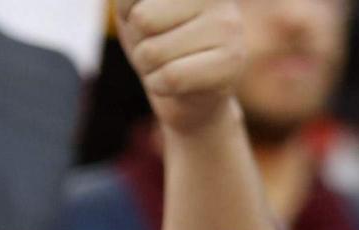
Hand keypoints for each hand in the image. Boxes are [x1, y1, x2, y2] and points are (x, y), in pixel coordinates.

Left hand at [122, 0, 247, 126]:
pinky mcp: (231, 61)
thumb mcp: (134, 7)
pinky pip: (172, 77)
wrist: (188, 93)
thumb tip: (141, 14)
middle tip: (160, 45)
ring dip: (148, 66)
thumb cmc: (157, 40)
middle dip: (139, 41)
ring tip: (168, 62)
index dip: (127, 13)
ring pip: (153, 51)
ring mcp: (228, 23)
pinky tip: (174, 82)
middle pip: (142, 20)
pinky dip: (159, 85)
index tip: (147, 20)